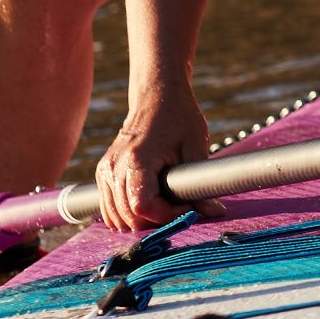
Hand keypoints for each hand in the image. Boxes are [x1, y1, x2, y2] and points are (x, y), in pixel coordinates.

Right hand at [94, 98, 212, 230]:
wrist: (156, 97)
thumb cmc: (178, 117)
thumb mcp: (196, 146)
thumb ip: (202, 181)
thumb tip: (215, 212)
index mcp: (137, 159)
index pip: (143, 207)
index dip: (167, 215)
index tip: (188, 205)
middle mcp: (113, 168)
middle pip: (128, 218)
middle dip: (157, 221)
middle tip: (180, 207)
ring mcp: (105, 172)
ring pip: (115, 218)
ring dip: (142, 222)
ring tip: (167, 205)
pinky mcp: (104, 175)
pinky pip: (109, 209)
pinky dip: (128, 216)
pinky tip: (152, 205)